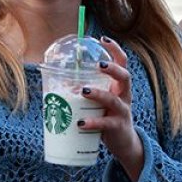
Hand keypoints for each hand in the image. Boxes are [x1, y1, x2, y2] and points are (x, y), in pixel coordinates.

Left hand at [79, 37, 144, 181]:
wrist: (124, 143)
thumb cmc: (107, 116)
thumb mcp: (99, 101)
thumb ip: (83, 92)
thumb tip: (57, 83)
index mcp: (119, 86)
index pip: (122, 62)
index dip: (115, 49)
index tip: (102, 38)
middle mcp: (124, 95)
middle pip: (124, 77)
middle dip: (112, 69)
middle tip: (98, 65)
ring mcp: (122, 111)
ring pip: (113, 99)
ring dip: (98, 93)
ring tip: (83, 91)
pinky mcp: (117, 127)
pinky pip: (105, 123)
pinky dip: (92, 123)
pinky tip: (80, 123)